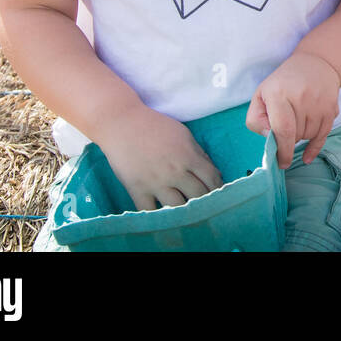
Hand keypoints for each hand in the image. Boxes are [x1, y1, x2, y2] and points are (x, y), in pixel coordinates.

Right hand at [95, 106, 222, 211]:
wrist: (122, 123)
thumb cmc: (155, 126)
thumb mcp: (183, 134)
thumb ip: (199, 153)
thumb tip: (214, 173)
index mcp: (189, 157)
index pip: (212, 179)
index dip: (218, 188)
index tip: (218, 194)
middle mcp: (175, 172)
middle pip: (198, 195)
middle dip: (205, 201)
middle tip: (205, 205)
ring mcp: (156, 183)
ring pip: (177, 207)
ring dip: (184, 211)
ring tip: (186, 213)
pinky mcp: (137, 189)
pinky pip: (150, 211)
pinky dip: (157, 217)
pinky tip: (162, 217)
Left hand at [247, 50, 340, 168]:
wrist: (316, 63)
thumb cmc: (283, 82)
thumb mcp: (261, 94)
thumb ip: (256, 119)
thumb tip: (269, 138)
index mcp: (279, 94)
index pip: (282, 129)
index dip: (281, 150)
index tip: (279, 162)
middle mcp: (301, 98)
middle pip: (295, 135)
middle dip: (288, 138)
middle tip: (285, 125)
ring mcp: (319, 103)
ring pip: (308, 136)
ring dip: (301, 136)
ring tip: (297, 120)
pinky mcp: (331, 108)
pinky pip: (323, 136)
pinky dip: (314, 148)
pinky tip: (307, 156)